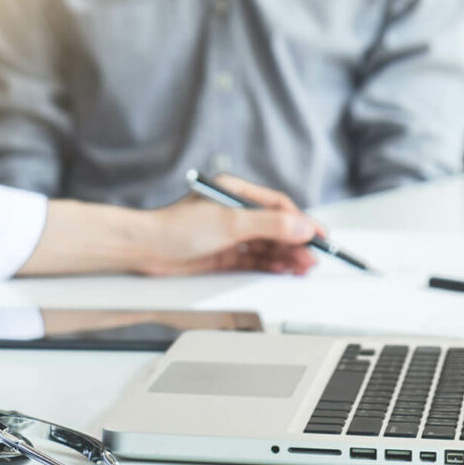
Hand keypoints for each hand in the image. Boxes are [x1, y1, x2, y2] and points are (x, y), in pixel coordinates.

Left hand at [137, 175, 324, 276]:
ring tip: (303, 268)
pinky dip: (271, 265)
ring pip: (266, 245)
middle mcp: (234, 212)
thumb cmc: (176, 228)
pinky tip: (284, 271)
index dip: (301, 222)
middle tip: (314, 258)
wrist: (144, 249)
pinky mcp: (223, 255)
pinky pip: (254, 259)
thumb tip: (303, 227)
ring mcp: (229, 234)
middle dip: (296, 242)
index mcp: (235, 192)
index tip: (318, 236)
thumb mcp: (229, 224)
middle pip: (275, 227)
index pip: (278, 206)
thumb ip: (268, 225)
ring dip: (286, 256)